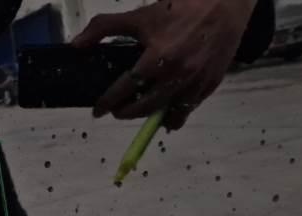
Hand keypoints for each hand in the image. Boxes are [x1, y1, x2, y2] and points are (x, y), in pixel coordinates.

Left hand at [73, 0, 257, 129]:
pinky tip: (164, 117)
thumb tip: (76, 45)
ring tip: (138, 112)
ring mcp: (195, 83)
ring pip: (166, 114)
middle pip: (144, 107)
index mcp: (157, 58)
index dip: (108, 102)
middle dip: (125, 112)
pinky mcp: (209, 86)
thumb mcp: (140, 15)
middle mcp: (177, 75)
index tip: (98, 110)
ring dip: (148, 118)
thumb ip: (104, 28)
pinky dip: (173, 117)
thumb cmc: (181, 7)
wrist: (225, 4)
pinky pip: (187, 111)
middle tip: (117, 111)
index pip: (125, 88)